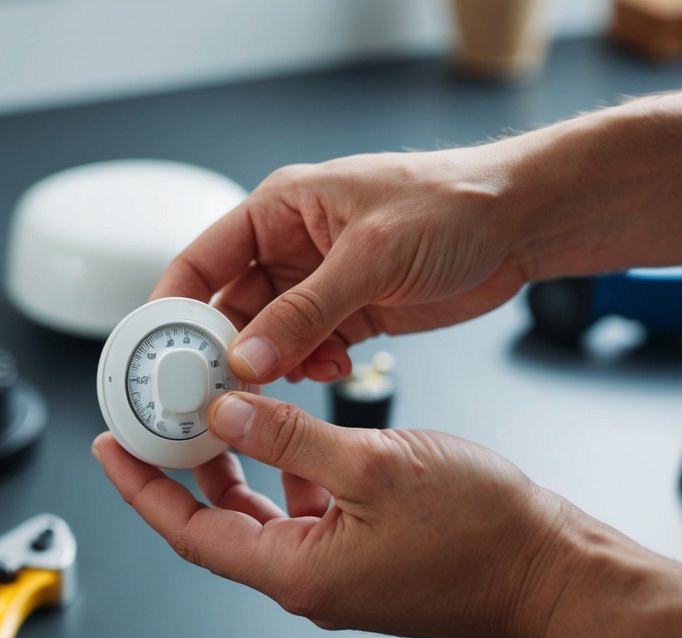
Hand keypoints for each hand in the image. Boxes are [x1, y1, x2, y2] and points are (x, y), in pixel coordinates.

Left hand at [93, 392, 575, 637]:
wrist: (554, 574)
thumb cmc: (485, 535)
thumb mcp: (376, 466)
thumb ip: (291, 439)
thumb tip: (226, 416)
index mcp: (297, 573)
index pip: (189, 531)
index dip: (141, 489)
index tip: (111, 448)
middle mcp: (309, 581)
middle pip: (218, 522)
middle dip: (181, 470)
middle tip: (156, 420)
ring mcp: (338, 571)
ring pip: (263, 513)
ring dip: (236, 465)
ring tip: (216, 412)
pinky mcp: (366, 555)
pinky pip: (307, 511)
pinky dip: (289, 471)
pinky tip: (292, 430)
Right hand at [152, 149, 530, 383]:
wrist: (522, 223)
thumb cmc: (454, 203)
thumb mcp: (370, 257)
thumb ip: (304, 313)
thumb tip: (246, 358)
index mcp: (282, 209)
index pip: (203, 259)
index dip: (174, 304)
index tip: (159, 350)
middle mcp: (293, 246)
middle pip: (230, 307)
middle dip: (224, 350)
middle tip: (219, 390)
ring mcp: (321, 284)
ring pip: (268, 337)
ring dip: (272, 365)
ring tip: (287, 381)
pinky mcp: (351, 314)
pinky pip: (308, 351)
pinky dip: (311, 368)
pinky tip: (332, 370)